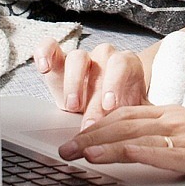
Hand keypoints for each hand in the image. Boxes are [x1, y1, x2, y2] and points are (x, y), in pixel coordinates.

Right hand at [33, 38, 149, 127]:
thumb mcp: (132, 115)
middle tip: (90, 120)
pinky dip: (45, 53)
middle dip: (95, 93)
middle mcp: (105, 57)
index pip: (124, 65)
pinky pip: (49, 47)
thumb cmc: (122, 109)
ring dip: (74, 82)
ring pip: (77, 57)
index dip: (116, 83)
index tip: (110, 106)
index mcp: (127, 64)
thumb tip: (140, 138)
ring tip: (71, 106)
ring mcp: (82, 58)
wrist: (105, 106)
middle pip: (102, 62)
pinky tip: (44, 68)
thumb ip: (134, 121)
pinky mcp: (58, 61)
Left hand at [57, 105, 184, 179]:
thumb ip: (173, 139)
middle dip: (88, 134)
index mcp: (175, 114)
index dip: (97, 122)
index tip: (74, 135)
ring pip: (133, 134)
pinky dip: (130, 152)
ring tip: (74, 152)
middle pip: (122, 122)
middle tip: (61, 149)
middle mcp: (176, 120)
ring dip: (100, 142)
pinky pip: (157, 151)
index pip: (127, 113)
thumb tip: (145, 150)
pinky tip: (112, 156)